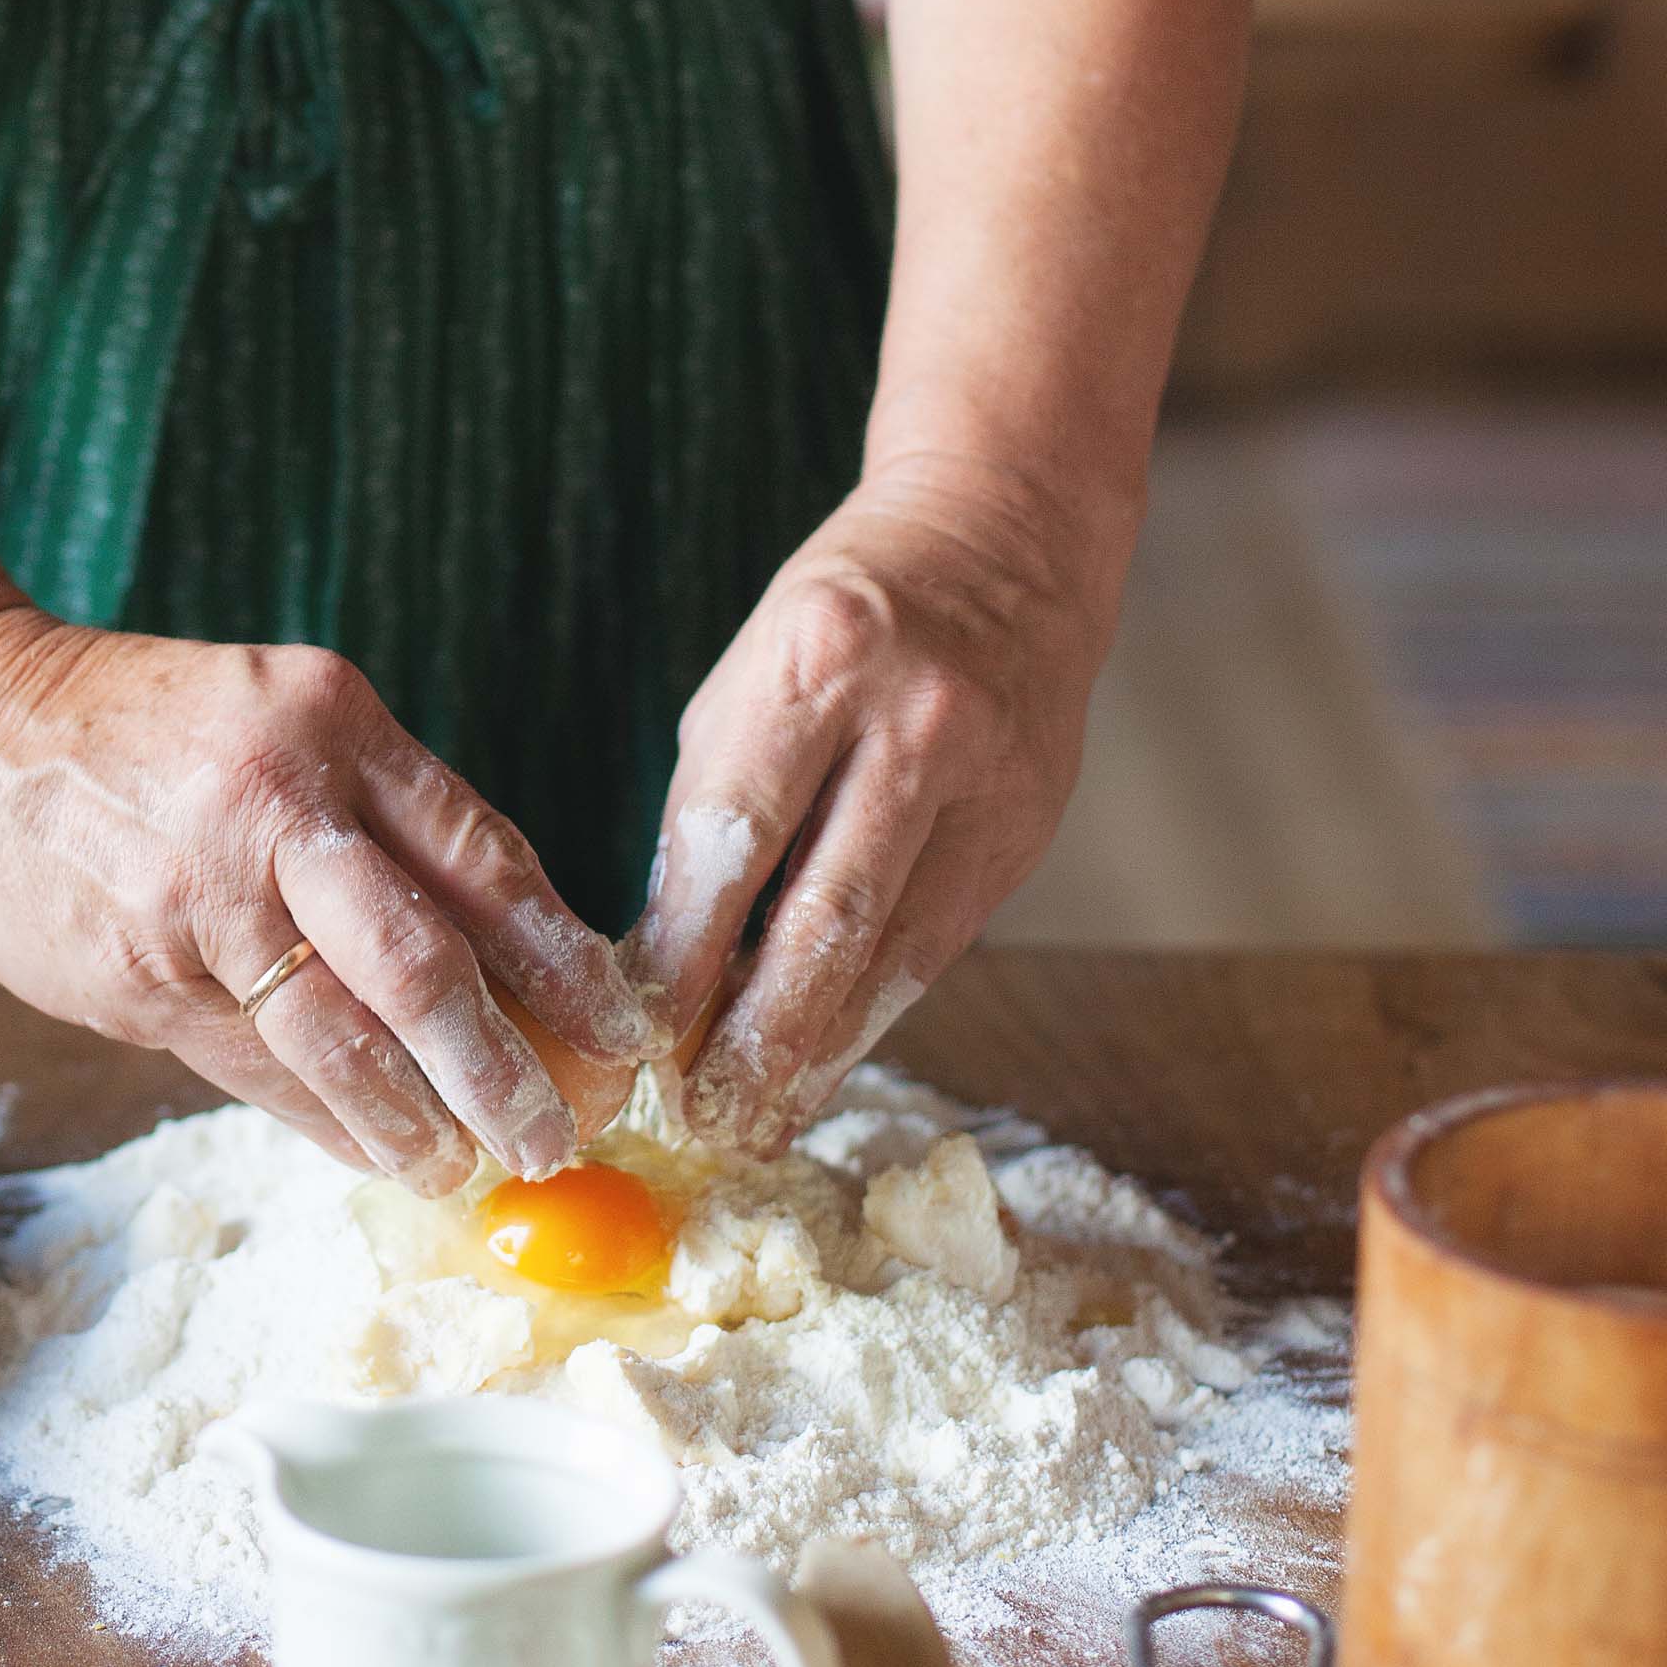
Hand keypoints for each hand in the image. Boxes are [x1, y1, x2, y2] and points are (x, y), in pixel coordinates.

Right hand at [0, 608, 658, 1192]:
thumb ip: (379, 818)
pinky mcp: (140, 977)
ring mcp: (200, 899)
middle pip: (426, 966)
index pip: (484, 860)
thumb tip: (506, 952)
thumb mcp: (279, 716)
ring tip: (472, 1169)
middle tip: (564, 1135)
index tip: (621, 1030)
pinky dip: (329, 1120)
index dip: (564, 962)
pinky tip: (379, 1153)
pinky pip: (258, 1068)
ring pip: (342, 1039)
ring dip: (420, 1122)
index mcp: (333, 723)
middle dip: (508, 1071)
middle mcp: (275, 806)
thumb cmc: (139, 726)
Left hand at [624, 476, 1117, 1156]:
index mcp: (819, 664)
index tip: (638, 1032)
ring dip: (820, 1049)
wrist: (1007, 547)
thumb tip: (666, 968)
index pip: (736, 836)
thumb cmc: (842, 624)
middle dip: (759, 1033)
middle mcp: (914, 723)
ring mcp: (988, 780)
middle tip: (704, 1117)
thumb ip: (714, 813)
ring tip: (759, 1119)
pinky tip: (827, 1060)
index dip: (685, 949)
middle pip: (827, 913)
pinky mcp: (1027, 831)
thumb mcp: (750, 683)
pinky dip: (875, 1009)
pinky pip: (939, 944)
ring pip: (896, 950)